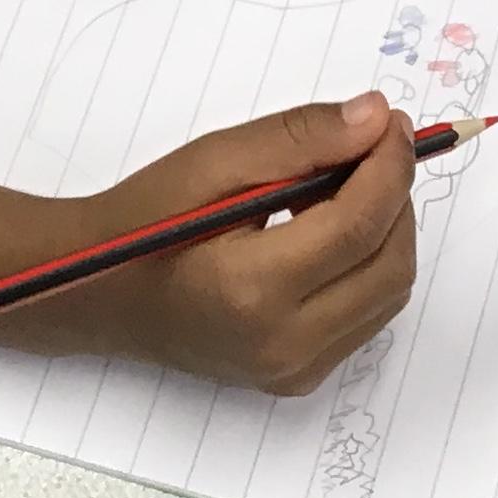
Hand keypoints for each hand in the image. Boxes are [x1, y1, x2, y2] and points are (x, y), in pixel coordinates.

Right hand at [29, 94, 416, 393]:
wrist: (101, 294)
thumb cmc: (146, 222)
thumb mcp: (214, 162)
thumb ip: (300, 138)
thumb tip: (377, 118)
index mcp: (253, 289)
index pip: (359, 225)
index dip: (389, 167)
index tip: (394, 122)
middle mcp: (283, 344)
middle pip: (388, 264)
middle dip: (396, 198)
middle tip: (376, 146)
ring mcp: (294, 370)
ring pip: (387, 295)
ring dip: (386, 232)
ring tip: (348, 185)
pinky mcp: (299, 378)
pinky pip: (366, 318)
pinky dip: (367, 267)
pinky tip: (330, 231)